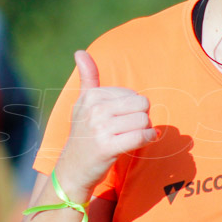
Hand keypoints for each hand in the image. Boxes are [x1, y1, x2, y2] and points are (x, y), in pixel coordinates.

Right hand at [55, 50, 157, 197]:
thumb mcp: (82, 104)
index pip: (133, 94)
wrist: (73, 169)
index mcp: (91, 96)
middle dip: (141, 118)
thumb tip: (80, 52)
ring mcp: (100, 128)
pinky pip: (141, 136)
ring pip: (143, 120)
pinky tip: (142, 142)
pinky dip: (148, 139)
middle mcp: (94, 109)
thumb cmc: (83, 134)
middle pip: (142, 105)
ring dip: (144, 131)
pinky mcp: (107, 147)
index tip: (120, 120)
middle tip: (128, 129)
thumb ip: (87, 77)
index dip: (133, 108)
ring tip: (131, 137)